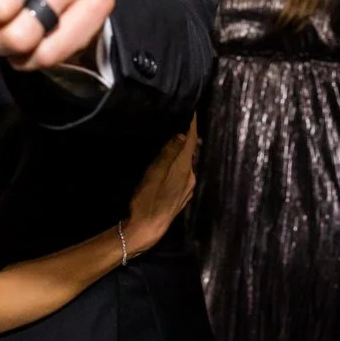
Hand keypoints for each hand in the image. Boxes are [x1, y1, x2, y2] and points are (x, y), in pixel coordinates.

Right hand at [124, 123, 197, 248]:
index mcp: (185, 169)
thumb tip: (183, 134)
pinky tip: (170, 166)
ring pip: (187, 164)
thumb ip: (168, 153)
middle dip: (187, 137)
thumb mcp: (154, 173)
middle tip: (180, 122)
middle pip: (191, 152)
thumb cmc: (148, 200)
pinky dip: (179, 165)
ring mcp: (186, 189)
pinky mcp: (180, 197)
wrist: (146, 230)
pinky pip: (183, 175)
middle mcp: (190, 178)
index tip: (193, 110)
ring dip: (182, 152)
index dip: (192, 125)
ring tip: (174, 140)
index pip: (192, 141)